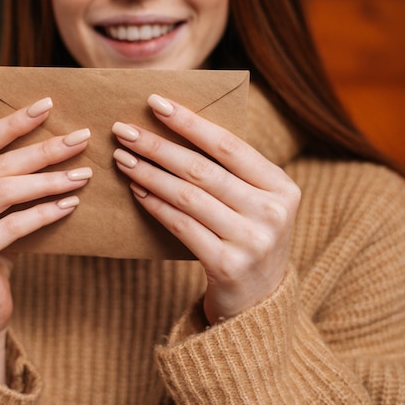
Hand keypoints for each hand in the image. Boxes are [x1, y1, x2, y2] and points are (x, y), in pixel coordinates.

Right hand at [0, 97, 91, 380]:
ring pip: (4, 191)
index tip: (48, 105)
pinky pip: (12, 226)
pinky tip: (71, 204)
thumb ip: (4, 179)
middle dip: (43, 149)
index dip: (13, 123)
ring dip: (48, 180)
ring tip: (83, 173)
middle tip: (81, 138)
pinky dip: (44, 212)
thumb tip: (55, 140)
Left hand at [112, 95, 300, 324]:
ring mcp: (252, 240)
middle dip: (157, 145)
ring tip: (122, 158)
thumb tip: (175, 130)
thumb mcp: (254, 203)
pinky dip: (155, 204)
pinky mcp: (226, 265)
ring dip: (149, 173)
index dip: (189, 122)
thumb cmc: (247, 239)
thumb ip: (231, 172)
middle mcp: (272, 212)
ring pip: (187, 196)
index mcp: (282, 186)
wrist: (258, 302)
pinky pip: (180, 225)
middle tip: (123, 130)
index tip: (155, 103)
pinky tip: (136, 189)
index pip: (229, 145)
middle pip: (202, 169)